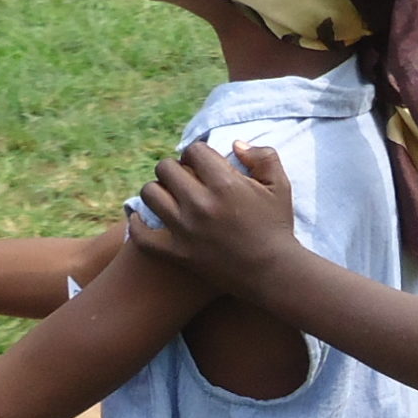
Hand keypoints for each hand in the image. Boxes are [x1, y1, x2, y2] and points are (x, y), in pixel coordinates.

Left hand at [132, 141, 300, 283]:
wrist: (274, 273)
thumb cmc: (278, 227)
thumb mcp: (280, 186)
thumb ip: (263, 156)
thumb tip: (236, 144)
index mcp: (225, 183)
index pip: (194, 150)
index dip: (197, 153)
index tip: (201, 164)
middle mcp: (201, 203)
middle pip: (165, 168)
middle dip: (175, 169)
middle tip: (184, 180)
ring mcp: (186, 230)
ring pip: (150, 194)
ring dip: (157, 191)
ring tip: (167, 197)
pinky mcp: (177, 254)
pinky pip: (142, 235)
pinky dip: (137, 225)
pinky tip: (141, 219)